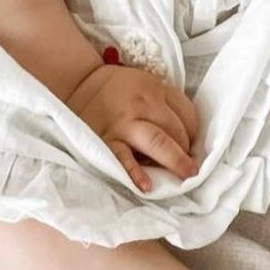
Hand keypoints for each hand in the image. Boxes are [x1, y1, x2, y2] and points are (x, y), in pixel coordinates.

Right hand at [65, 63, 199, 191]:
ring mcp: (124, 123)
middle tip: (188, 165)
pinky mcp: (106, 140)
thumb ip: (162, 104)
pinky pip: (124, 158)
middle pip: (176, 129)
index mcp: (155, 88)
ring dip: (175, 160)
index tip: (193, 145)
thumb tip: (184, 137)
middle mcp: (143, 104)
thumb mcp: (142, 84)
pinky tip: (147, 186)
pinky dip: (136, 173)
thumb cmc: (113, 89)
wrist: (74, 85)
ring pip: (159, 141)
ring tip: (184, 176)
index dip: (194, 132)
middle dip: (186, 150)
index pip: (187, 113)